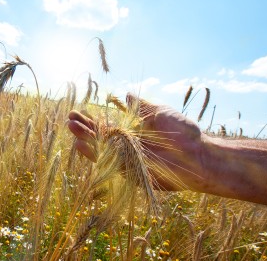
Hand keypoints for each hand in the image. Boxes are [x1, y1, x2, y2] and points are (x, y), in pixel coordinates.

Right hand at [68, 94, 209, 191]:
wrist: (198, 155)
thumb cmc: (183, 132)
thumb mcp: (160, 112)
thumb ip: (141, 106)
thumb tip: (125, 94)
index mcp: (132, 132)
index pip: (106, 125)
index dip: (92, 118)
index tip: (77, 110)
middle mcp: (126, 146)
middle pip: (99, 137)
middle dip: (84, 128)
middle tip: (69, 118)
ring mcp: (127, 159)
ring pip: (100, 149)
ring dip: (84, 139)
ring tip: (70, 127)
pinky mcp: (129, 172)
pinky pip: (109, 164)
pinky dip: (94, 155)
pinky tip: (81, 145)